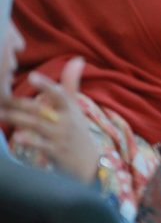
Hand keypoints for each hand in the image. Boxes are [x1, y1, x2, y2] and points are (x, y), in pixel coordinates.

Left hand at [0, 57, 99, 182]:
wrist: (90, 163)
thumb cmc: (77, 131)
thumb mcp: (76, 108)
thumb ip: (71, 84)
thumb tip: (77, 59)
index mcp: (70, 108)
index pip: (59, 94)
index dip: (46, 86)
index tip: (32, 76)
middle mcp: (67, 121)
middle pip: (42, 110)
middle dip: (21, 104)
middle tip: (2, 98)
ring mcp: (61, 137)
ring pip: (37, 125)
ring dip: (18, 119)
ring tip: (1, 114)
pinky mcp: (56, 152)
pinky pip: (41, 146)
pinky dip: (30, 141)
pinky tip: (17, 137)